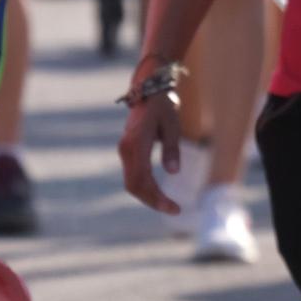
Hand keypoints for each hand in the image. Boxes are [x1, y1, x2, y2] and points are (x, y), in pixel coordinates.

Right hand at [118, 90, 184, 214]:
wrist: (147, 90)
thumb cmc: (163, 106)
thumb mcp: (172, 124)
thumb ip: (172, 148)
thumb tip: (174, 172)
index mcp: (136, 144)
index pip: (142, 179)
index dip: (156, 197)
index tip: (174, 208)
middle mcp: (126, 150)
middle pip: (134, 185)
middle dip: (153, 200)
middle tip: (175, 209)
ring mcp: (125, 151)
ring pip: (132, 182)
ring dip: (148, 196)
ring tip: (168, 205)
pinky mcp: (128, 151)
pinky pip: (133, 175)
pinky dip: (145, 187)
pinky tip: (158, 193)